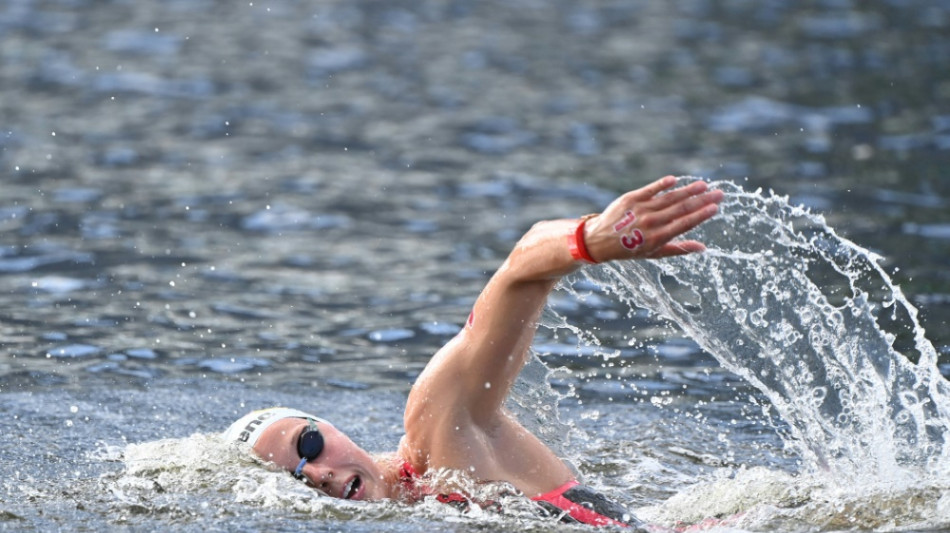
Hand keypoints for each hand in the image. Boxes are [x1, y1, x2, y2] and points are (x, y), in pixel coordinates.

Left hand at [583, 176, 722, 261]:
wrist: (599, 240)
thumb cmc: (630, 249)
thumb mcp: (654, 253)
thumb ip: (678, 248)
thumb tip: (703, 248)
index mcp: (657, 238)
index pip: (684, 224)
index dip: (701, 215)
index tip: (715, 207)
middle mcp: (650, 223)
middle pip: (681, 208)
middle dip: (702, 200)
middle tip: (719, 193)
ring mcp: (640, 209)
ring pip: (669, 198)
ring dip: (688, 190)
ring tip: (703, 185)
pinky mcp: (631, 198)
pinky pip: (650, 189)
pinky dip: (662, 184)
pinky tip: (675, 180)